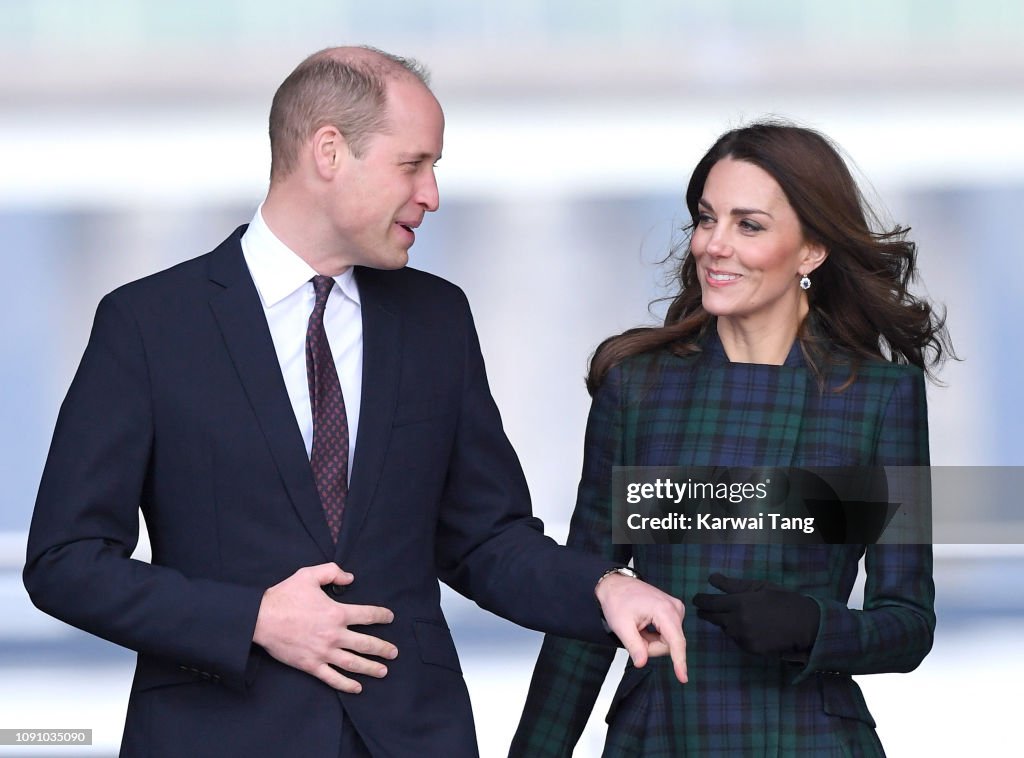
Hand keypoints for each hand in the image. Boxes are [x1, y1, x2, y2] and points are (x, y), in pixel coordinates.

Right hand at [253, 563, 397, 692]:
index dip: (382, 616)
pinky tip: (357, 688)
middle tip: (394, 653)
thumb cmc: (285, 596)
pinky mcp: (311, 665)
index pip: (368, 615)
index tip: (389, 618)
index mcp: (337, 613)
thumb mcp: (309, 575)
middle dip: (383, 649)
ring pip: (353, 663)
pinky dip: (346, 684)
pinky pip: (332, 677)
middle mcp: (334, 634)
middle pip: (366, 644)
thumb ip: (333, 571)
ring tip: (384, 671)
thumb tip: (350, 578)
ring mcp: (324, 652)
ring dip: (371, 668)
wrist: (261, 619)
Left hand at [595, 572, 686, 682]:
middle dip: (651, 646)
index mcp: (664, 610)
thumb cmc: (618, 601)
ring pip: (669, 641)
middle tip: (634, 634)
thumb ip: (634, 645)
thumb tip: (642, 663)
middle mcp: (675, 608)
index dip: (679, 661)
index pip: (676, 642)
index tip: (683, 678)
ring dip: (652, 640)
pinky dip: (654, 635)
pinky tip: (644, 625)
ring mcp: (676, 609)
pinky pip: (668, 634)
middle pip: (669, 644)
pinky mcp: (674, 611)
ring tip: (638, 627)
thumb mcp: (621, 626)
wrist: (616, 584)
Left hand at [692, 573, 819, 656]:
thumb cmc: (782, 600)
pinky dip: (737, 633)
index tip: (696, 599)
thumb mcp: (758, 587)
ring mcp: (744, 638)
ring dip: (724, 623)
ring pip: (725, 629)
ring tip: (731, 616)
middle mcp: (738, 622)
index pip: (711, 603)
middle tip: (703, 609)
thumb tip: (711, 578)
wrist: (804, 624)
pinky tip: (746, 627)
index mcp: (739, 603)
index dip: (701, 601)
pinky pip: (737, 639)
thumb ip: (732, 584)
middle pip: (714, 618)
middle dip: (707, 613)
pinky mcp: (751, 649)